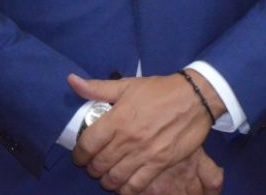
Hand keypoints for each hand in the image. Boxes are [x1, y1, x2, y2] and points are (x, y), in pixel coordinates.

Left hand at [68, 72, 218, 193]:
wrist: (194, 98)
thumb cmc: (158, 91)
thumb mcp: (126, 85)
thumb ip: (97, 88)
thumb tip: (71, 80)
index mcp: (117, 119)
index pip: (88, 144)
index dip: (79, 154)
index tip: (79, 156)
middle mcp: (128, 139)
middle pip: (99, 164)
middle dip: (91, 169)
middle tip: (92, 167)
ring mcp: (144, 153)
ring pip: (116, 177)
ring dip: (106, 181)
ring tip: (106, 177)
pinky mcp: (160, 163)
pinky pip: (137, 185)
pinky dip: (126, 189)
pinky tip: (123, 186)